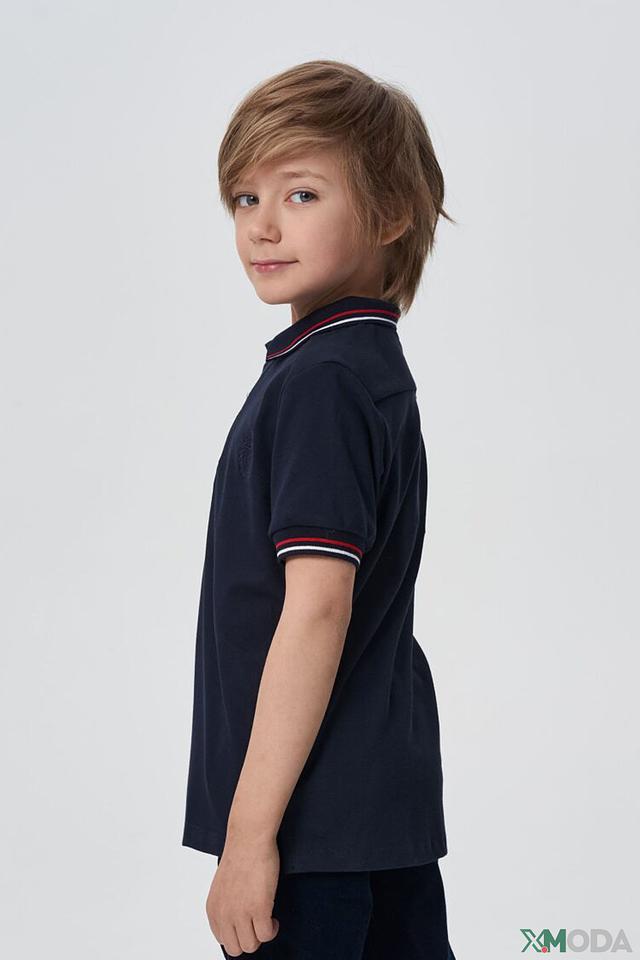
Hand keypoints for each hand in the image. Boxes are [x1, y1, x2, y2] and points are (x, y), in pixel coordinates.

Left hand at [206, 836, 280, 955]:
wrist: (249, 838)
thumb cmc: (240, 855)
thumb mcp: (224, 887)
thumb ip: (226, 906)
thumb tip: (236, 923)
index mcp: (213, 909)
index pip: (223, 940)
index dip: (238, 935)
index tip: (248, 926)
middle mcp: (223, 914)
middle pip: (236, 948)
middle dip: (250, 939)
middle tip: (258, 925)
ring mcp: (240, 912)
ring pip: (251, 945)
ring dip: (262, 935)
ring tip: (267, 920)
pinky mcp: (258, 908)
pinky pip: (266, 934)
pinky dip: (272, 929)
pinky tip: (273, 918)